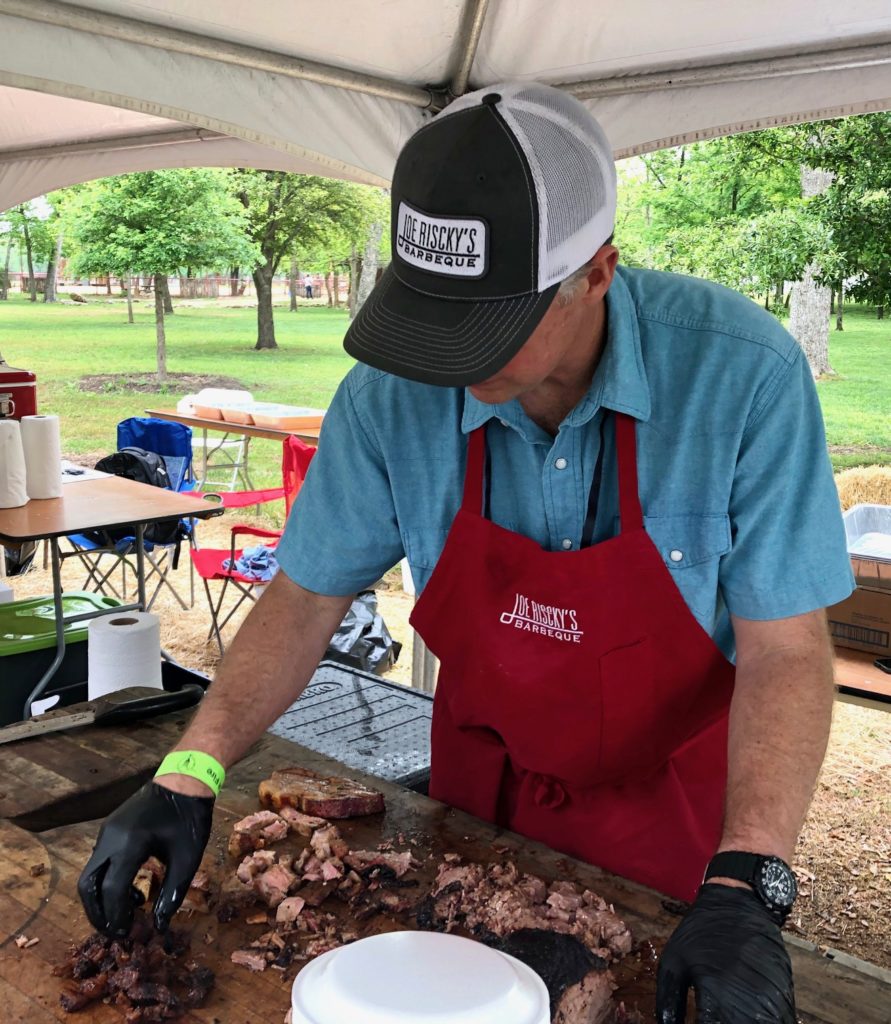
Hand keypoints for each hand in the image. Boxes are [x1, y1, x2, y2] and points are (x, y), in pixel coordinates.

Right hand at [77, 781, 213, 936]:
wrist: (185, 779)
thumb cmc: (189, 817)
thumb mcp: (188, 858)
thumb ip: (173, 893)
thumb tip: (160, 926)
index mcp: (129, 843)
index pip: (111, 890)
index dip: (116, 917)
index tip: (127, 935)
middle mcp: (109, 838)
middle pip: (87, 885)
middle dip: (98, 913)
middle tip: (117, 932)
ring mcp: (106, 832)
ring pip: (90, 874)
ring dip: (101, 899)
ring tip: (126, 915)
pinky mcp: (109, 830)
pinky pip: (99, 862)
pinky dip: (107, 883)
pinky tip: (132, 891)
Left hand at [656, 883, 794, 1023]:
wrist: (737, 900)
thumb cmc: (700, 930)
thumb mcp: (673, 959)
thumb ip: (668, 1000)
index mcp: (714, 990)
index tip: (698, 1022)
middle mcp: (746, 996)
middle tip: (713, 1016)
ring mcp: (770, 994)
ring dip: (748, 1021)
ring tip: (730, 1013)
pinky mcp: (785, 989)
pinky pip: (779, 1016)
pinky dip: (765, 1018)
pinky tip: (749, 1013)